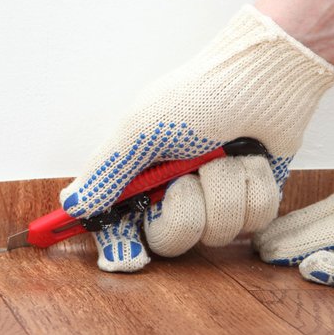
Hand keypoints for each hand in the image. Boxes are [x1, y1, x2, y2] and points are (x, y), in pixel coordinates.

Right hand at [60, 6, 333, 271]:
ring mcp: (216, 198)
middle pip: (172, 240)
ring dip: (225, 188)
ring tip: (226, 154)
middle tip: (189, 174)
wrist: (261, 78)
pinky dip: (254, 186)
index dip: (121, 245)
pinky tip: (251, 159)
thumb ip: (106, 172)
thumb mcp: (141, 130)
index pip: (119, 226)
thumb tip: (72, 206)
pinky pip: (254, 219)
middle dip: (187, 206)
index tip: (127, 257)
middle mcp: (176, 192)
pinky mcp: (253, 199)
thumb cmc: (199, 95)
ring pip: (219, 231)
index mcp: (140, 176)